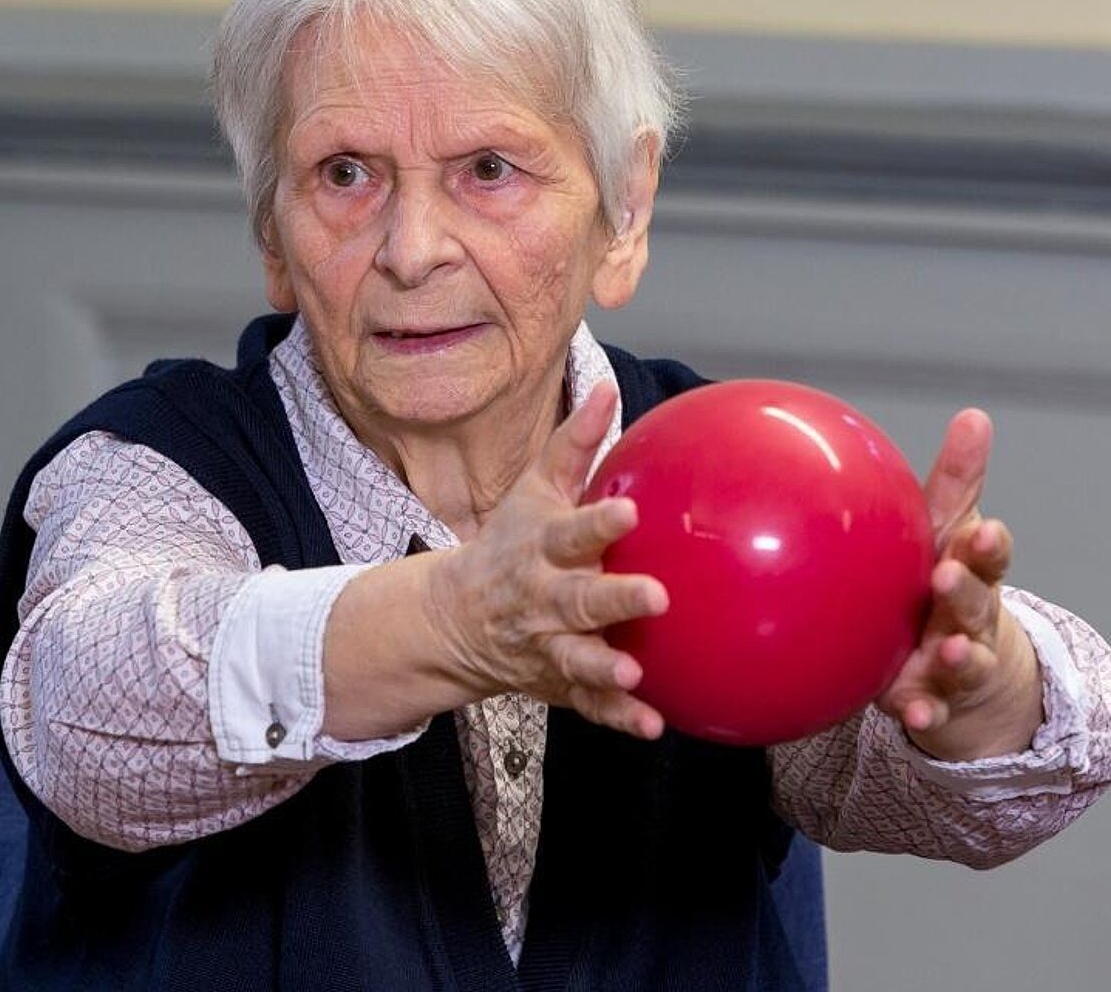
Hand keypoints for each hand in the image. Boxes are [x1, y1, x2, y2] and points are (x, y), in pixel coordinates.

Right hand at [423, 381, 668, 738]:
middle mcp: (542, 598)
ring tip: (630, 671)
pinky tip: (651, 724)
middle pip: (578, 598)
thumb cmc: (509, 542)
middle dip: (613, 599)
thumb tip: (607, 386)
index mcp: (540, 548)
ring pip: (576, 658)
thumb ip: (573, 445)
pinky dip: (617, 716)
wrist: (455, 616)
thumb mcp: (532, 490)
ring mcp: (548, 643)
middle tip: (655, 595)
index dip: (598, 524)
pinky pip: (588, 704)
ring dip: (602, 667)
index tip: (629, 514)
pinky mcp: (558, 681)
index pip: (571, 532)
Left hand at [875, 408, 1042, 759]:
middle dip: (966, 590)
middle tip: (948, 575)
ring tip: (953, 649)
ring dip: (959, 654)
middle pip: (975, 604)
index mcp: (971, 574)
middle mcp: (970, 619)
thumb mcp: (948, 533)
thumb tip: (974, 416)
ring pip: (962, 659)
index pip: (986, 555)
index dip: (987, 544)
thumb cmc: (947, 583)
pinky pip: (928, 711)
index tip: (982, 530)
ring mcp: (957, 664)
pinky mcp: (934, 701)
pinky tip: (914, 715)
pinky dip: (925, 713)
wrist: (965, 672)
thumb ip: (956, 482)